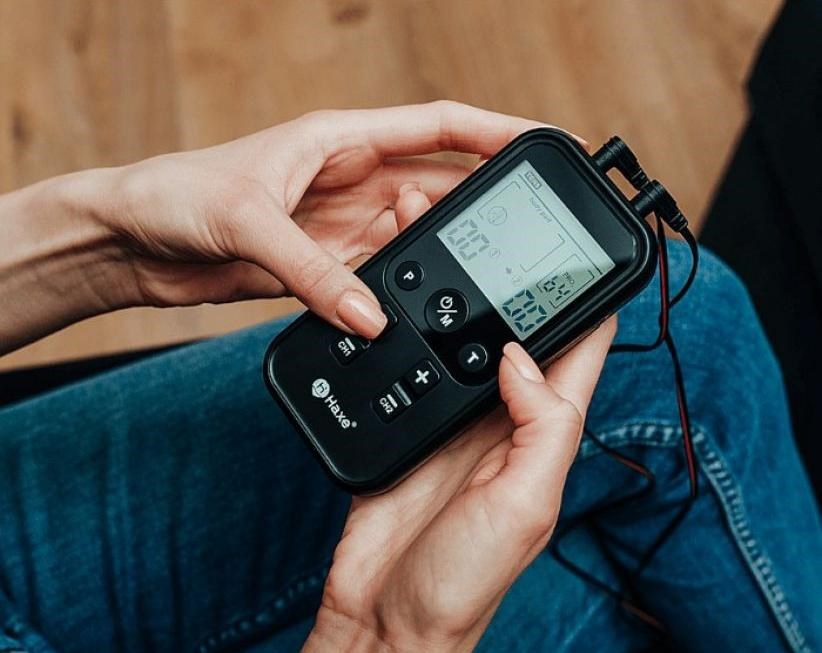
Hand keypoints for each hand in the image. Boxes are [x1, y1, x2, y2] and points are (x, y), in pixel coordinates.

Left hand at [104, 101, 548, 337]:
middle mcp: (350, 178)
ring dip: (435, 259)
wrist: (131, 242)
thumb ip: (315, 273)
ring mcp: (341, 225)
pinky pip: (378, 279)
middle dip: (479, 207)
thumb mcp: (250, 222)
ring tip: (459, 280)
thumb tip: (371, 317)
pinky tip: (408, 308)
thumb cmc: (175, 195)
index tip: (547, 145)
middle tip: (517, 236)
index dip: (500, 133)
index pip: (441, 128)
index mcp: (342, 138)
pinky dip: (396, 295)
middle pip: (439, 187)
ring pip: (413, 238)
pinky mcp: (323, 266)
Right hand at [303, 189, 614, 652]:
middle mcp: (502, 417)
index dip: (586, 292)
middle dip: (505, 271)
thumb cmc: (463, 578)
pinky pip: (410, 360)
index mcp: (543, 430)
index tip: (580, 242)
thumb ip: (540, 426)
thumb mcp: (524, 504)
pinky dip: (402, 324)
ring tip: (430, 234)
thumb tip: (525, 354)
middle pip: (512, 326)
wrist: (384, 613)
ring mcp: (453, 417)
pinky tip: (388, 293)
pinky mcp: (408, 421)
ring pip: (458, 333)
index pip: (578, 346)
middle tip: (485, 217)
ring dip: (449, 287)